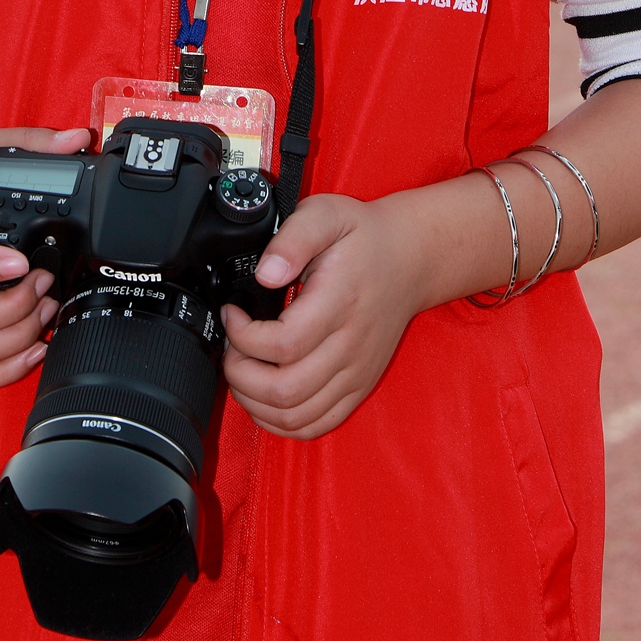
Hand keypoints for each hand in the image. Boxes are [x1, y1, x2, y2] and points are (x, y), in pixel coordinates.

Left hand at [220, 192, 427, 441]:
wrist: (409, 259)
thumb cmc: (364, 237)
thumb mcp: (326, 214)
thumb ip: (292, 239)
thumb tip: (265, 273)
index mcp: (339, 304)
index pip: (283, 344)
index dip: (243, 336)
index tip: (232, 314)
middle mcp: (350, 347)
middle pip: (284, 391)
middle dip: (240, 374)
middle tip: (231, 346)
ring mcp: (355, 373)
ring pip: (295, 417)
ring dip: (254, 401)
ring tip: (243, 369)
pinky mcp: (357, 388)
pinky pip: (316, 425)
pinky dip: (281, 421)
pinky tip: (264, 396)